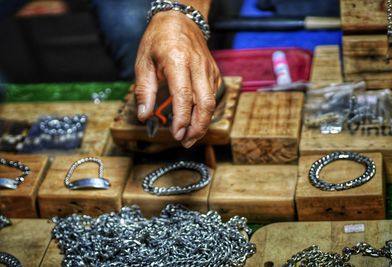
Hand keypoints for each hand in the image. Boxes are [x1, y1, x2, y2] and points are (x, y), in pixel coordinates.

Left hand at [134, 10, 220, 147]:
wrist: (180, 20)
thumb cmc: (159, 39)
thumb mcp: (143, 62)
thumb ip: (144, 90)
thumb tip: (144, 115)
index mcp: (177, 60)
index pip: (184, 95)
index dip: (182, 119)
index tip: (176, 134)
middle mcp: (197, 65)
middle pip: (205, 103)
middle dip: (198, 127)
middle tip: (186, 141)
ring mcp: (208, 69)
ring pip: (212, 102)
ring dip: (203, 123)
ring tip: (190, 136)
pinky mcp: (213, 72)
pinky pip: (213, 95)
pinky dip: (206, 111)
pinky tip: (196, 119)